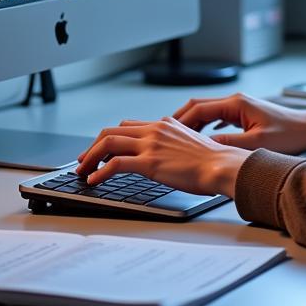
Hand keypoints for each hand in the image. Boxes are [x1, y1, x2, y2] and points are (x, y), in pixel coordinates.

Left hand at [75, 116, 251, 197]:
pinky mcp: (150, 162)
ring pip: (108, 143)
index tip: (99, 151)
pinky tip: (94, 181)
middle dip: (92, 147)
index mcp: (164, 125)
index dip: (108, 138)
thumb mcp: (190, 143)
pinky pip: (116, 164)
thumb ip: (172, 144)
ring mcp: (151, 144)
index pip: (126, 126)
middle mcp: (154, 130)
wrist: (222, 165)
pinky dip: (100, 172)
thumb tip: (163, 156)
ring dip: (90, 158)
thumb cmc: (212, 161)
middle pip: (111, 131)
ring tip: (83, 172)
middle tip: (83, 161)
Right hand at [173, 91, 305, 154]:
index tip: (165, 134)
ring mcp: (240, 106)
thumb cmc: (290, 135)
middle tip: (163, 135)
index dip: (180, 122)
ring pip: (207, 111)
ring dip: (191, 123)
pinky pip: (217, 117)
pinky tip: (200, 138)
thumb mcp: (257, 143)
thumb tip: (204, 147)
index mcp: (237, 103)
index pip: (198, 109)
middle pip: (198, 106)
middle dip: (180, 120)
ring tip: (176, 139)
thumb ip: (229, 144)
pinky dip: (204, 125)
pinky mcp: (245, 114)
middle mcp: (236, 101)